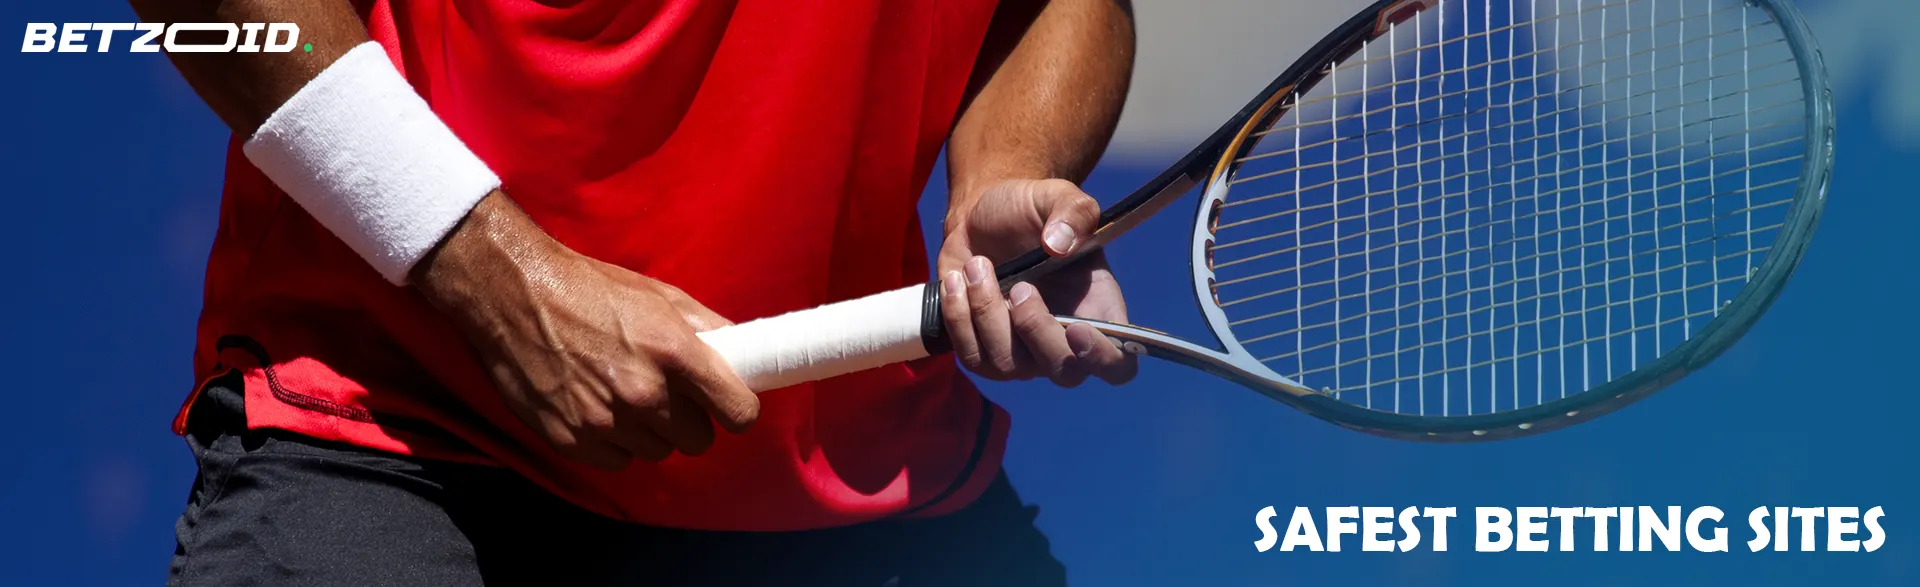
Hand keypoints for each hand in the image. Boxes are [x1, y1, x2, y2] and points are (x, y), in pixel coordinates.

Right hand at [415, 194, 758, 469]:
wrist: (513, 294)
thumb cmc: (590, 288)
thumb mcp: (659, 295)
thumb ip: (708, 328)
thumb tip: (743, 352)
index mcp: (675, 352)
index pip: (739, 412)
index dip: (737, 409)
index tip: (727, 404)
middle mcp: (644, 393)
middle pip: (698, 440)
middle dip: (689, 420)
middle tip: (667, 393)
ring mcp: (606, 421)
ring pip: (657, 452)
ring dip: (649, 432)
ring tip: (623, 395)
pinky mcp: (572, 440)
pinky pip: (617, 461)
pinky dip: (613, 442)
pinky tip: (597, 408)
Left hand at [937, 178, 1136, 386]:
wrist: (980, 216)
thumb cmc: (1028, 210)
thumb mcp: (1057, 195)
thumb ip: (1074, 212)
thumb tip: (1060, 245)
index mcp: (1098, 310)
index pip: (1118, 364)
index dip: (1103, 358)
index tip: (1077, 329)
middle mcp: (1064, 341)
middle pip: (1063, 372)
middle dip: (1036, 329)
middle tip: (1019, 286)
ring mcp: (1022, 353)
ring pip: (1008, 365)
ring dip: (988, 314)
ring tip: (977, 265)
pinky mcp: (982, 351)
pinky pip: (971, 357)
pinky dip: (959, 318)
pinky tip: (957, 280)